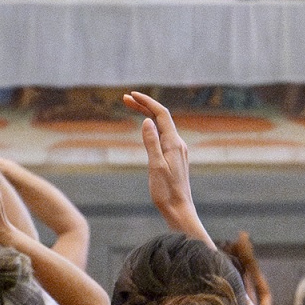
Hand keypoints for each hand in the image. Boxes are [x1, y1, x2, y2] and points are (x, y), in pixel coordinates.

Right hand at [123, 91, 207, 236]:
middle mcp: (177, 143)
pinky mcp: (174, 157)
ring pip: (161, 126)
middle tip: (125, 98)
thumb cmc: (166, 191)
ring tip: (131, 107)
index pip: (160, 114)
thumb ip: (152, 143)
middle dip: (144, 106)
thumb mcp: (156, 166)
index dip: (147, 102)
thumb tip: (146, 121)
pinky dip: (151, 127)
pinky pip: (162, 135)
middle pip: (160, 118)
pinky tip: (145, 128)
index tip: (131, 95)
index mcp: (174, 143)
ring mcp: (177, 150)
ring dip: (147, 115)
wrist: (179, 210)